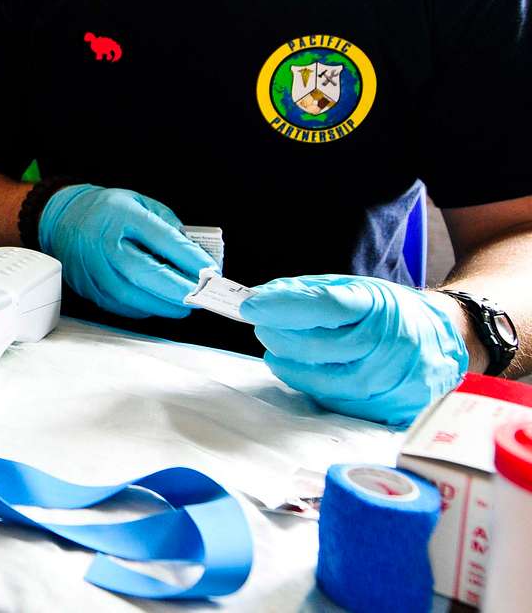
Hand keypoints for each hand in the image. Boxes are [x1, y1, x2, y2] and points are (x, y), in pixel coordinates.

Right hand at [37, 185, 216, 319]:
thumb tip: (192, 254)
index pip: (162, 239)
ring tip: (184, 305)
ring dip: (162, 305)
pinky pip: (118, 304)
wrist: (63, 218)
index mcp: (121, 215)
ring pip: (130, 295)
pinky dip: (142, 308)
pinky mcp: (87, 286)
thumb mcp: (140, 203)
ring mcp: (92, 267)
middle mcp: (103, 242)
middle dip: (177, 289)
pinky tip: (156, 304)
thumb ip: (167, 224)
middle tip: (200, 297)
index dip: (190, 258)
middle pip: (143, 272)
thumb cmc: (108, 211)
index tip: (210, 271)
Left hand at [240, 275, 467, 425]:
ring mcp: (394, 380)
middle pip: (319, 347)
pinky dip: (314, 388)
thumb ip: (308, 292)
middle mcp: (391, 344)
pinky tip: (305, 373)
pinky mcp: (394, 409)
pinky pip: (339, 403)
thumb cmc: (390, 312)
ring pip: (324, 382)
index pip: (326, 305)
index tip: (251, 306)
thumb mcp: (356, 288)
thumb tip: (262, 300)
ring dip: (290, 367)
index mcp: (380, 306)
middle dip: (279, 337)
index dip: (284, 307)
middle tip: (262, 328)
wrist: (447, 339)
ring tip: (276, 352)